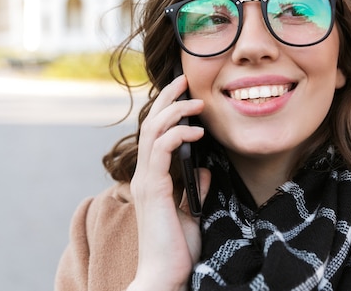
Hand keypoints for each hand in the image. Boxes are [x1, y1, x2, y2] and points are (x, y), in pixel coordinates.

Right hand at [129, 74, 210, 290]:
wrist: (165, 275)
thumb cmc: (177, 249)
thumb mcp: (192, 213)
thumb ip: (194, 190)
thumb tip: (204, 171)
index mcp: (153, 179)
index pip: (155, 134)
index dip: (166, 111)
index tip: (183, 95)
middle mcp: (145, 175)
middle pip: (151, 124)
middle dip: (167, 99)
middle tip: (183, 80)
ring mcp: (147, 181)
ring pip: (153, 131)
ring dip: (174, 111)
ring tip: (195, 101)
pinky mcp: (155, 189)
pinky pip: (162, 150)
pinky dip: (177, 134)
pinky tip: (196, 132)